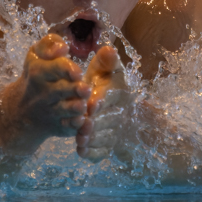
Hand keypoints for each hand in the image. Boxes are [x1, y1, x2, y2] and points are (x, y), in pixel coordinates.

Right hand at [0, 34, 90, 148]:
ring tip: (83, 105)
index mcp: (39, 72)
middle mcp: (44, 93)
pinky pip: (69, 128)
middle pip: (60, 90)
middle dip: (74, 89)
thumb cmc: (37, 75)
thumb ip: (50, 44)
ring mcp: (52, 112)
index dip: (66, 69)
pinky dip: (77, 126)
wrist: (21, 110)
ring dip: (75, 108)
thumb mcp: (37, 54)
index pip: (54, 68)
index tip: (78, 72)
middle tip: (85, 89)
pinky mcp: (59, 126)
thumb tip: (62, 47)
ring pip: (65, 111)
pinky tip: (85, 122)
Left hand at [76, 46, 135, 161]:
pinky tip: (81, 150)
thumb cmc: (97, 81)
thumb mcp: (100, 68)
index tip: (91, 103)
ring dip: (94, 138)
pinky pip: (103, 151)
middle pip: (111, 119)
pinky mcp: (109, 144)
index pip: (115, 95)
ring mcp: (116, 130)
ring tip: (80, 138)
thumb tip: (108, 49)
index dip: (103, 99)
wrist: (91, 101)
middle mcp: (121, 111)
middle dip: (97, 122)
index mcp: (120, 90)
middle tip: (83, 124)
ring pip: (107, 136)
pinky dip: (93, 152)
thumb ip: (104, 60)